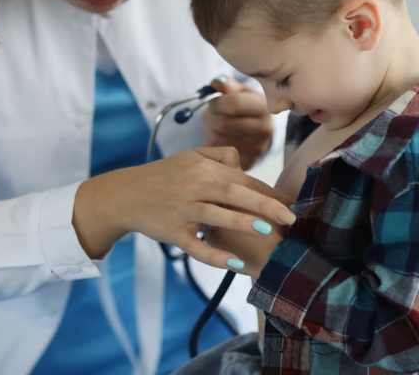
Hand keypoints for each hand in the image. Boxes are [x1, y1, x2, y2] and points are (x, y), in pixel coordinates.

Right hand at [73, 147, 294, 269]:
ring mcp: (182, 210)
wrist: (126, 193)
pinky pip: (195, 245)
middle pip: (234, 194)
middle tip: (291, 217)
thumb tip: (243, 165)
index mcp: (202, 168)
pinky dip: (213, 255)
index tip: (291, 203)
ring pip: (216, 217)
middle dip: (265, 205)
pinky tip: (233, 263)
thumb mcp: (189, 156)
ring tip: (268, 232)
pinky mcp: (172, 232)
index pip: (242, 179)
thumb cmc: (163, 175)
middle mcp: (193, 187)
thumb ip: (218, 155)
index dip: (268, 191)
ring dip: (242, 223)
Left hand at [203, 76, 272, 170]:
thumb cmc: (245, 106)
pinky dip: (211, 144)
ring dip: (208, 130)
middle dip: (209, 116)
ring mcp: (257, 149)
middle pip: (223, 123)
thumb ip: (227, 85)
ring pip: (216, 138)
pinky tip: (218, 137)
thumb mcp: (240, 91)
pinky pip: (217, 153)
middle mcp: (265, 130)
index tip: (212, 101)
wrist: (257, 131)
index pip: (235, 104)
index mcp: (264, 107)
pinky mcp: (248, 163)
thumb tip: (216, 83)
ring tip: (214, 125)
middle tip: (209, 113)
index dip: (216, 102)